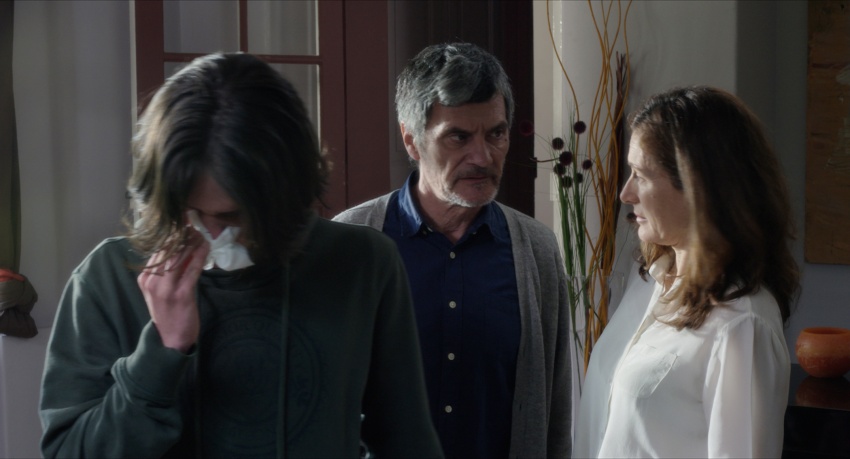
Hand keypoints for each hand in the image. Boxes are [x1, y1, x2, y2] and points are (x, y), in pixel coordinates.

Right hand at [137, 231, 209, 352]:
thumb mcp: (160, 289)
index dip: (171, 235)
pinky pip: (191, 269)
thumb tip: (180, 248)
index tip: (182, 223)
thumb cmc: (168, 312)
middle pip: (167, 250)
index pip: (157, 250)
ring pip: (178, 257)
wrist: (170, 339)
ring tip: (200, 233)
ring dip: (191, 242)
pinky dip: (199, 256)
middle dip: (181, 235)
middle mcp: (152, 281)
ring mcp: (165, 288)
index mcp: (145, 278)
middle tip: (193, 225)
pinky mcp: (181, 294)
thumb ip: (167, 271)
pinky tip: (205, 247)